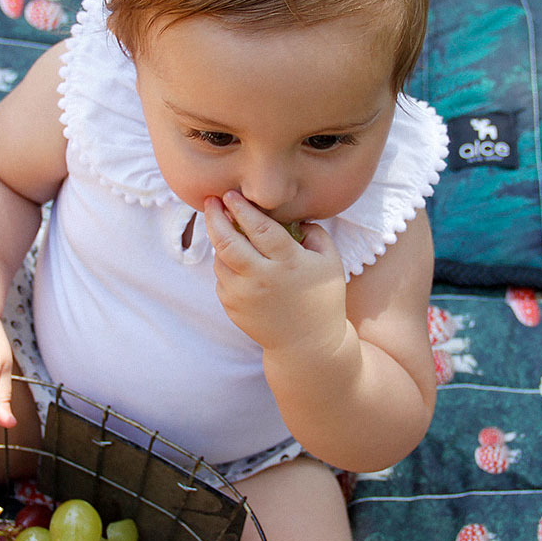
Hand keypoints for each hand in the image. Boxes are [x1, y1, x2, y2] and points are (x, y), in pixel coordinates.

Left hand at [204, 191, 346, 354]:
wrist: (308, 346)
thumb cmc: (322, 298)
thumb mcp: (330, 262)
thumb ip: (316, 233)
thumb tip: (295, 216)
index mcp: (288, 263)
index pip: (260, 228)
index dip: (242, 209)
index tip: (231, 195)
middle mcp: (262, 278)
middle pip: (227, 241)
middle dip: (215, 216)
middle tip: (210, 200)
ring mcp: (244, 295)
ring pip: (220, 259)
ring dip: (220, 240)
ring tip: (227, 229)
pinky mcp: (232, 307)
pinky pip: (222, 278)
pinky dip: (226, 265)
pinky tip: (237, 261)